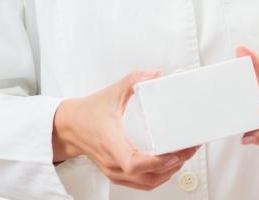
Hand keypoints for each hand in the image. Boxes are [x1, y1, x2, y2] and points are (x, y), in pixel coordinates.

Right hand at [52, 70, 198, 190]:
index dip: (156, 162)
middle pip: (147, 175)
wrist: (69, 127)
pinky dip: (159, 177)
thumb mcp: (111, 92)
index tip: (172, 154)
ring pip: (147, 183)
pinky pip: (142, 183)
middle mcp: (113, 161)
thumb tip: (154, 74)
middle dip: (173, 164)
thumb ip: (133, 80)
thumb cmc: (87, 113)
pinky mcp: (117, 174)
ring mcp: (114, 171)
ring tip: (184, 156)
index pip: (133, 163)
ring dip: (168, 172)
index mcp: (111, 142)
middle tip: (189, 148)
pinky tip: (169, 166)